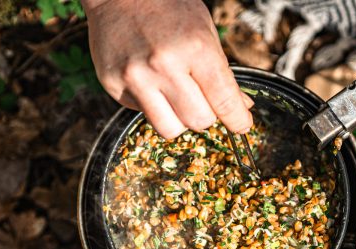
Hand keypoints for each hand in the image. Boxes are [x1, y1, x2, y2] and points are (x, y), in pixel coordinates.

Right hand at [82, 0, 253, 138]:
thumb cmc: (167, 8)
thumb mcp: (204, 31)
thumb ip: (222, 73)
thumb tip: (241, 107)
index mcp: (195, 48)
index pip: (224, 101)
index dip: (238, 120)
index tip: (242, 125)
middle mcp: (164, 66)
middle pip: (198, 121)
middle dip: (206, 115)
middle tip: (202, 99)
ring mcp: (135, 78)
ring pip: (170, 129)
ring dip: (179, 120)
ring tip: (176, 97)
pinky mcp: (113, 85)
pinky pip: (143, 115)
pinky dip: (153, 107)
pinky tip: (150, 83)